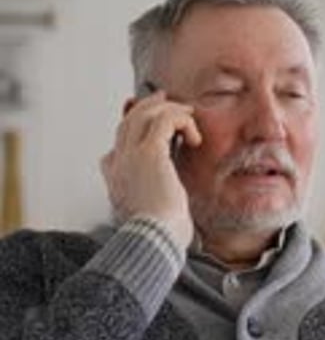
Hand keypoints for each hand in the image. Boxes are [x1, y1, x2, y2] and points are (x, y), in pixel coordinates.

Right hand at [101, 90, 201, 248]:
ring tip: (187, 113)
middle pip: (129, 122)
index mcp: (115, 178)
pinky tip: (194, 136)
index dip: (134, 128)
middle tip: (166, 100)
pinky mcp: (149, 152)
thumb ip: (152, 198)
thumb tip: (166, 193)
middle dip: (148, 107)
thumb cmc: (158, 234)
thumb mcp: (151, 212)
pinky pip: (165, 120)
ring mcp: (130, 155)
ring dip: (168, 110)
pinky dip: (181, 121)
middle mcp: (118, 162)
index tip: (155, 125)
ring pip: (144, 115)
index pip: (118, 144)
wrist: (154, 239)